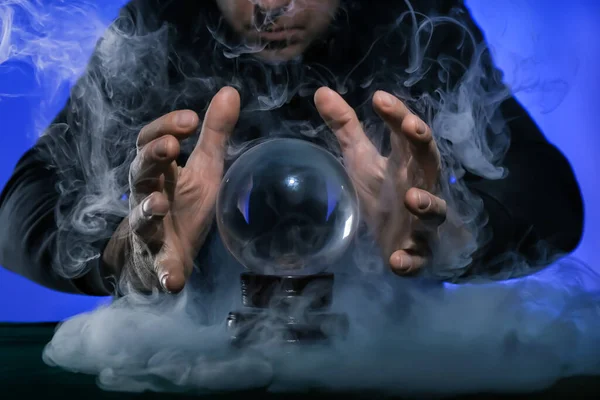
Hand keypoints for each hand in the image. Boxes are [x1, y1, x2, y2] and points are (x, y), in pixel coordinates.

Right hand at [102, 87, 239, 293]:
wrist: (164, 253)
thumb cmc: (185, 204)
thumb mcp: (203, 168)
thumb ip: (214, 134)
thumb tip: (230, 90)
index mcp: (159, 172)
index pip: (149, 142)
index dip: (164, 128)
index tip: (190, 120)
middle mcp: (147, 197)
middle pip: (139, 174)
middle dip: (152, 159)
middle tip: (171, 147)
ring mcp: (150, 232)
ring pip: (140, 220)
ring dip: (147, 211)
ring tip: (159, 202)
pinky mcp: (158, 263)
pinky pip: (157, 269)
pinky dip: (164, 274)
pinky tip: (172, 281)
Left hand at [315, 87, 447, 275]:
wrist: (396, 238)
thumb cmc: (383, 190)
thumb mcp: (362, 158)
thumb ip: (346, 128)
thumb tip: (321, 91)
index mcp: (407, 162)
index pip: (407, 133)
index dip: (397, 115)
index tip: (379, 98)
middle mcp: (421, 186)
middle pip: (430, 162)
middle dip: (424, 145)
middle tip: (414, 128)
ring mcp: (421, 221)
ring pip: (435, 211)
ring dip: (427, 204)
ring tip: (412, 198)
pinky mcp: (417, 252)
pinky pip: (419, 257)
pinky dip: (411, 260)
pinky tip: (397, 260)